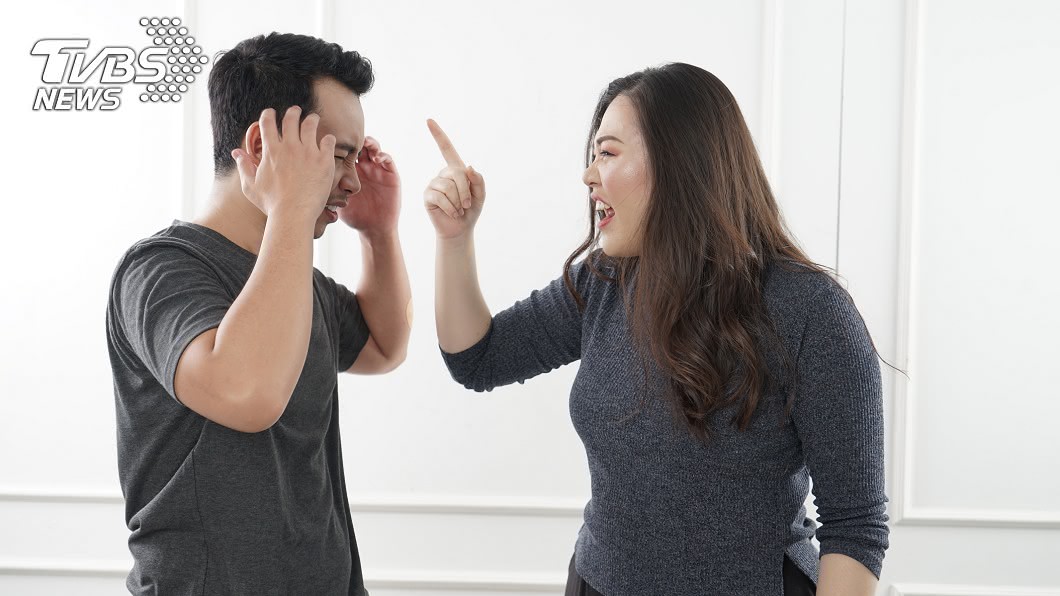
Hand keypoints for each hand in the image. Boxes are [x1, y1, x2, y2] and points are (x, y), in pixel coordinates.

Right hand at [231, 106, 336, 221]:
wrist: (293, 214)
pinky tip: (327, 141)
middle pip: (291, 118)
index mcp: (271, 150)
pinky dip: (328, 139)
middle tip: (295, 111)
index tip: (271, 113)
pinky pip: (328, 141)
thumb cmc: (271, 203)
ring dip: (312, 119)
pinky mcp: (324, 160)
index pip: (268, 122)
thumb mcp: (250, 186)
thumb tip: (236, 153)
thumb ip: (243, 166)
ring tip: (313, 119)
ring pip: (311, 124)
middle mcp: (289, 147)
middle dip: (293, 112)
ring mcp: (308, 152)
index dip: (269, 114)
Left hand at [337, 136, 400, 235]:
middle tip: (350, 136)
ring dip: (371, 143)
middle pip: (361, 145)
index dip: (341, 143)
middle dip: (356, 139)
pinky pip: (388, 160)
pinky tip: (376, 158)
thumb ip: (327, 188)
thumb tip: (306, 180)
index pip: (347, 151)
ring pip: (375, 149)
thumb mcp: (338, 200)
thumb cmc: (355, 216)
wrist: (374, 229)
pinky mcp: (391, 176)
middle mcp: (366, 167)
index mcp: (352, 171)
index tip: (333, 137)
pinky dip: (383, 156)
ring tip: (365, 143)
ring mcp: (379, 170)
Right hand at [424, 119, 485, 239]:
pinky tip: (453, 213)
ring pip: (448, 186)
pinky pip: (440, 197)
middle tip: (468, 204)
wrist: (460, 228)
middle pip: (456, 174)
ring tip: (460, 209)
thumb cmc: (471, 210)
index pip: (446, 148)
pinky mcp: (428, 195)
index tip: (428, 120)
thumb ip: (478, 180)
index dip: (438, 135)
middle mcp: (443, 174)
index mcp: (456, 170)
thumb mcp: (480, 195)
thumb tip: (468, 166)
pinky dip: (451, 207)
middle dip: (465, 191)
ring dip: (459, 201)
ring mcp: (434, 184)